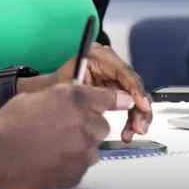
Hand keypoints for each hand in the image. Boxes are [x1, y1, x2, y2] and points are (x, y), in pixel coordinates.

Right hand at [0, 84, 133, 188]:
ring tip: (54, 146)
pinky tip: (51, 158)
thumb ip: (55, 98)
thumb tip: (64, 101)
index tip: (125, 101)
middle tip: (65, 128)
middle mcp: (82, 122)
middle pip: (101, 125)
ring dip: (80, 145)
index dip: (114, 100)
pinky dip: (71, 162)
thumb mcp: (30, 98)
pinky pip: (82, 165)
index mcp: (70, 99)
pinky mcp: (77, 172)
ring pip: (93, 147)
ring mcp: (82, 149)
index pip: (104, 98)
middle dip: (88, 125)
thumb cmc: (7, 126)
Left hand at [24, 43, 151, 141]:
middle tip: (139, 127)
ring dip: (138, 116)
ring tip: (133, 132)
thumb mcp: (74, 90)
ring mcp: (113, 75)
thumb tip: (127, 102)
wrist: (46, 93)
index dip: (135, 89)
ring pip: (135, 95)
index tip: (142, 106)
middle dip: (139, 108)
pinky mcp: (115, 88)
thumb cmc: (55, 88)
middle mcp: (109, 62)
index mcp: (97, 55)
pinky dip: (131, 118)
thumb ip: (98, 93)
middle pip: (133, 84)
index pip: (123, 71)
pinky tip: (128, 131)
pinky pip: (130, 102)